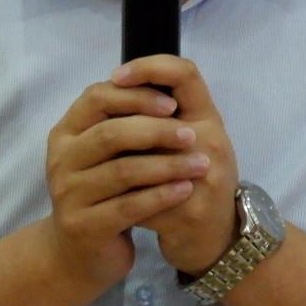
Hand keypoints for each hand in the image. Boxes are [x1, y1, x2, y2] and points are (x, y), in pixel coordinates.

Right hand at [44, 77, 206, 290]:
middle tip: (193, 135)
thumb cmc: (102, 194)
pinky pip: (129, 206)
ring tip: (200, 165)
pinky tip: (185, 189)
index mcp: (65, 132)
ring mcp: (68, 194)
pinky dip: (161, 195)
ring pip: (123, 171)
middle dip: (157, 131)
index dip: (135, 96)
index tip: (172, 104)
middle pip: (111, 133)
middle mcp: (60, 160)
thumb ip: (123, 122)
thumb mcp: (105, 155)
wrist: (81, 254)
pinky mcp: (84, 226)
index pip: (96, 97)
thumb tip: (167, 86)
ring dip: (168, 165)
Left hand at [114, 56, 239, 276]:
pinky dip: (120, 200)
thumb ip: (163, 116)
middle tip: (91, 126)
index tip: (117, 75)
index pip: (185, 74)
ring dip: (115, 163)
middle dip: (120, 122)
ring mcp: (203, 181)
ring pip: (142, 161)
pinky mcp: (188, 215)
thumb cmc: (196, 181)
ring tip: (94, 165)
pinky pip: (140, 201)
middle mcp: (211, 144)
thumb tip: (116, 86)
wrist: (215, 239)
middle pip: (157, 116)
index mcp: (210, 120)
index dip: (149, 67)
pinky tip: (106, 202)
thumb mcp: (190, 142)